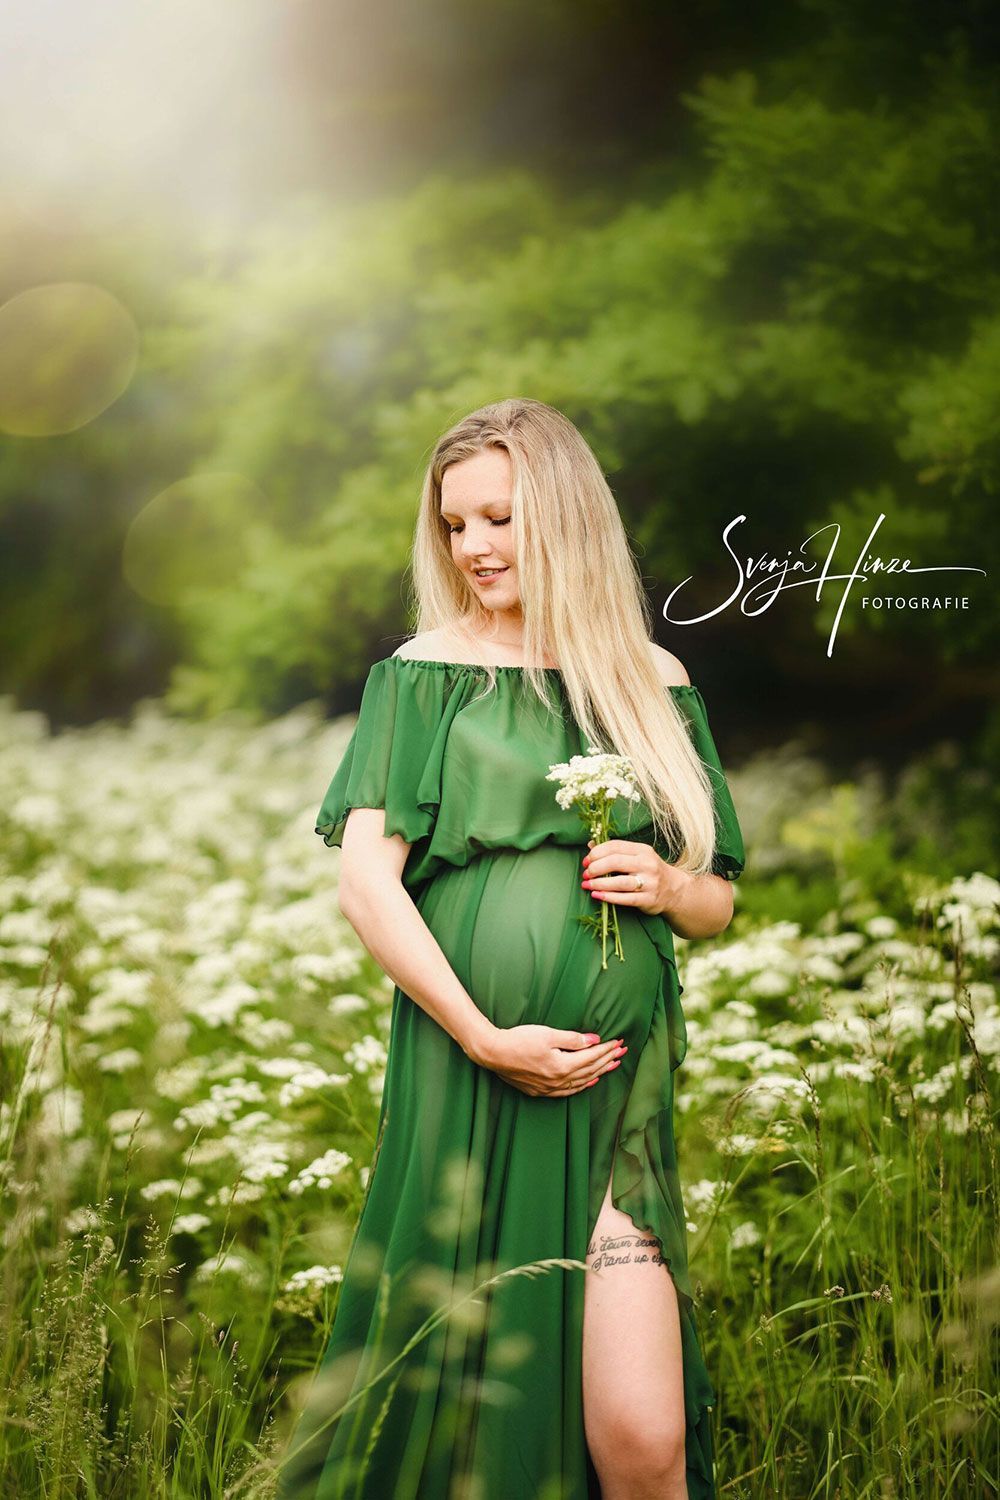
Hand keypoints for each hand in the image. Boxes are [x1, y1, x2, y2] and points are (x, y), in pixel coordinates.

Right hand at [478, 1024, 626, 1097]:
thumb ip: (573, 1039)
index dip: (606, 1049)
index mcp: (562, 1066)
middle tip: (623, 1053)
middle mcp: (559, 1080)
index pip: (591, 1057)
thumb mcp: (547, 1034)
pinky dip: (582, 1085)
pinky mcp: (541, 1090)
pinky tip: (590, 1081)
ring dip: (599, 1073)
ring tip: (612, 1066)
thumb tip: (594, 1040)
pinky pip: (568, 1091)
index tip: (619, 1042)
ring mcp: (550, 1088)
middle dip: (608, 1060)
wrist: (493, 1053)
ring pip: (581, 1082)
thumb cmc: (518, 1040)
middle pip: (590, 1070)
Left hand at [581, 837, 685, 917]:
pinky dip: (608, 897)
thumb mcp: (637, 856)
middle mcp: (647, 864)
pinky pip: (625, 898)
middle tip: (585, 874)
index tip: (586, 861)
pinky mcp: (648, 899)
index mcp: (642, 850)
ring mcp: (649, 882)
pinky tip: (597, 895)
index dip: (596, 852)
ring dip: (599, 883)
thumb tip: (590, 845)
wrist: (674, 890)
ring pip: (619, 882)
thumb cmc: (648, 871)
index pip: (615, 846)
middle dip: (595, 867)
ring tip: (587, 885)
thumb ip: (616, 851)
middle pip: (615, 862)